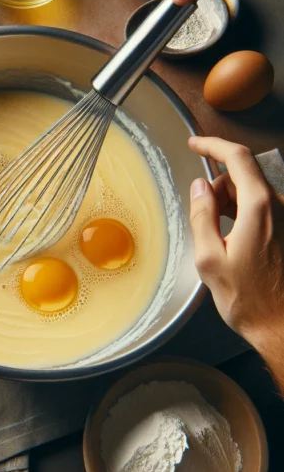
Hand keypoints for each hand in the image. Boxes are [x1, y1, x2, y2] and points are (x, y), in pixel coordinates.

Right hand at [188, 136, 283, 390]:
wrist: (283, 327)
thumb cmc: (248, 300)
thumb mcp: (209, 258)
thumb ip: (202, 215)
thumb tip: (199, 188)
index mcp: (259, 208)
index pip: (237, 157)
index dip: (213, 145)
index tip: (196, 143)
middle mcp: (279, 208)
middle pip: (245, 175)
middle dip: (218, 184)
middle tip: (200, 210)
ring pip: (253, 192)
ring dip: (231, 201)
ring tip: (216, 233)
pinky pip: (264, 209)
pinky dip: (244, 213)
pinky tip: (232, 239)